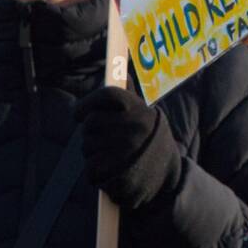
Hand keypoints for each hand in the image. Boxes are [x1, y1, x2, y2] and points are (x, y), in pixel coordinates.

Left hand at [74, 86, 180, 207]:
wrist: (169, 177)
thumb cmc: (150, 142)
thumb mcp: (146, 117)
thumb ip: (130, 96)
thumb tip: (122, 70)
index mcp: (140, 110)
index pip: (107, 95)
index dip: (87, 103)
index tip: (78, 114)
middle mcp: (134, 127)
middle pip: (91, 122)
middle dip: (89, 133)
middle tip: (99, 140)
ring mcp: (127, 150)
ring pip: (87, 146)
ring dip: (91, 154)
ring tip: (108, 157)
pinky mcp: (120, 173)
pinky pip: (91, 168)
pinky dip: (94, 172)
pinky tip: (107, 171)